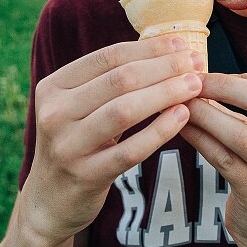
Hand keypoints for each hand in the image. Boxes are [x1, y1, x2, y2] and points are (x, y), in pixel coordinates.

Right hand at [19, 36, 204, 246]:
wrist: (51, 201)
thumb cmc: (79, 142)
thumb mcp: (81, 107)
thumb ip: (112, 81)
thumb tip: (167, 49)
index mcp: (53, 87)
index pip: (108, 58)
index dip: (149, 49)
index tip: (181, 45)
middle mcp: (54, 114)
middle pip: (119, 81)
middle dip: (163, 68)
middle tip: (195, 63)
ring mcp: (67, 146)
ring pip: (124, 111)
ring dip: (165, 93)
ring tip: (195, 85)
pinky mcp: (85, 176)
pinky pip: (130, 150)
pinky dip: (160, 130)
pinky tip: (183, 116)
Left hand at [179, 66, 246, 246]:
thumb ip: (241, 103)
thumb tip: (197, 71)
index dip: (243, 73)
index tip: (212, 76)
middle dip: (225, 87)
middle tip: (192, 83)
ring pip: (240, 134)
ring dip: (204, 114)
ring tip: (178, 104)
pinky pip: (222, 159)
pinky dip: (198, 139)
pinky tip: (180, 128)